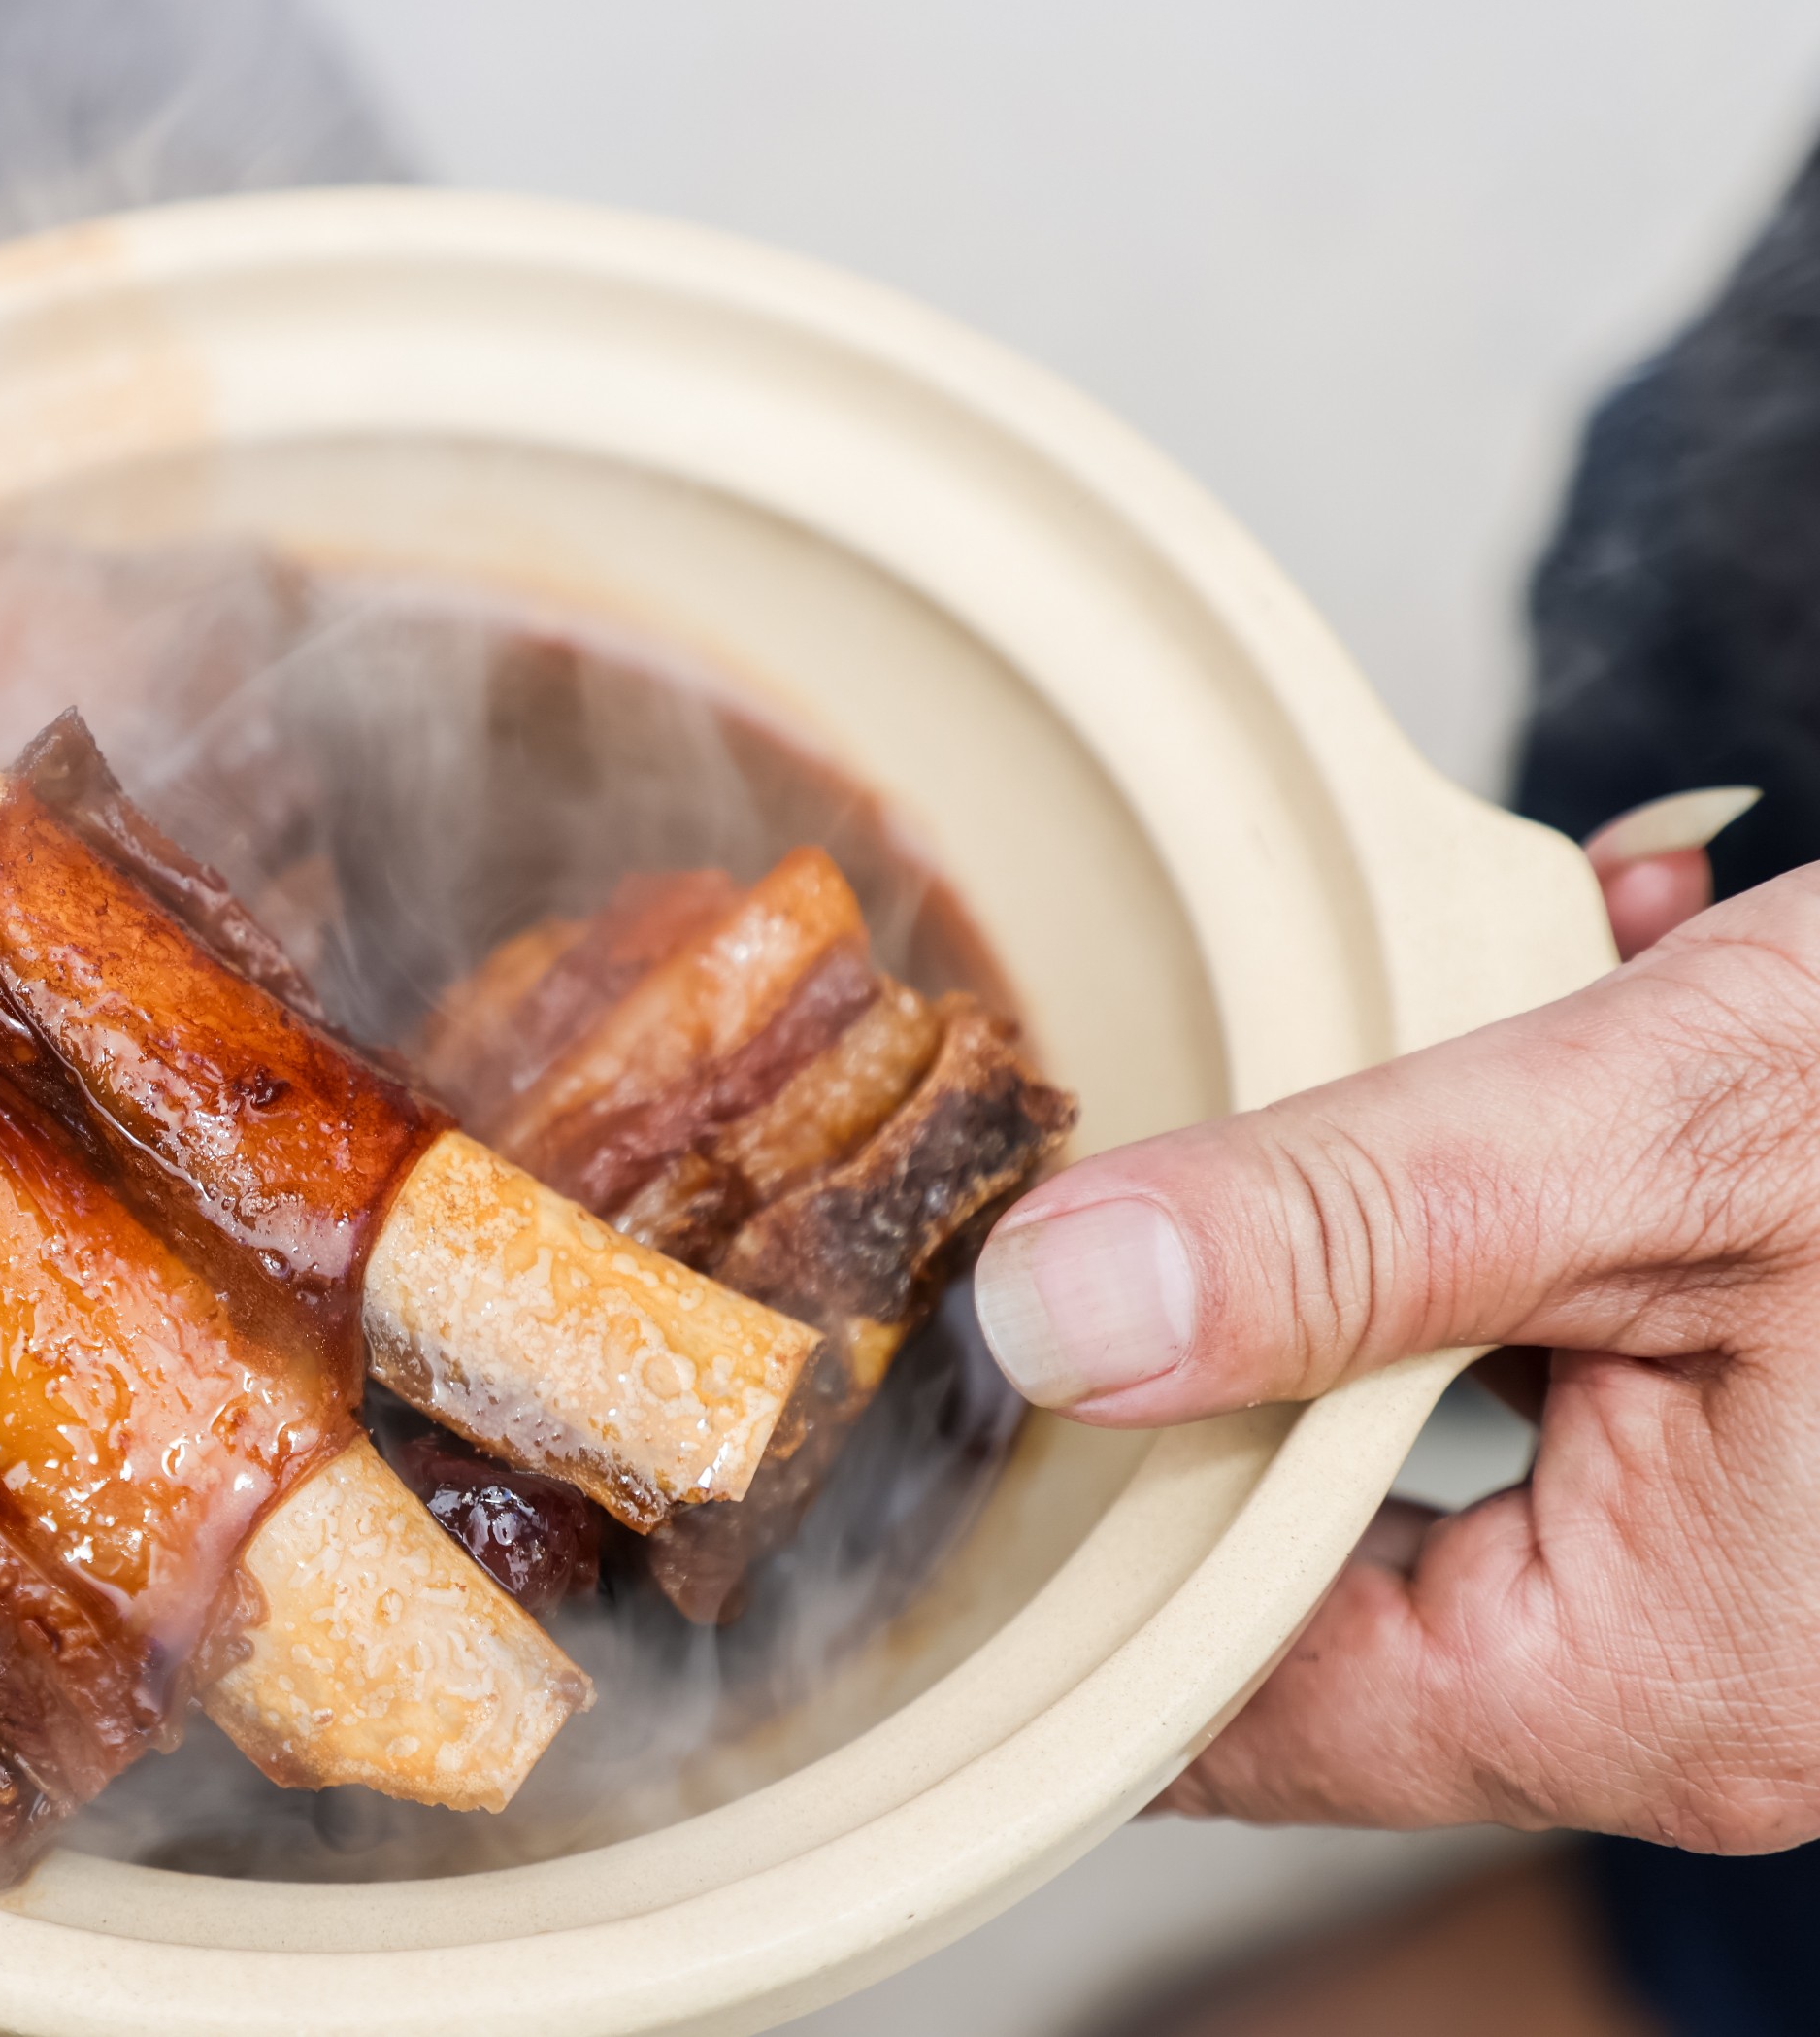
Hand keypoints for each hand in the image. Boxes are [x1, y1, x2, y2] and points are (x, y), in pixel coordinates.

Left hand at [971, 790, 1819, 1850]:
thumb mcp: (1673, 1136)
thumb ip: (1349, 1234)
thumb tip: (1057, 1320)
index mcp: (1667, 1681)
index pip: (1234, 1691)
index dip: (1076, 1532)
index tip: (957, 1387)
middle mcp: (1708, 1682)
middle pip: (1315, 1552)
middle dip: (1251, 1321)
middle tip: (1180, 1147)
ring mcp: (1751, 1591)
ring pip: (1432, 1427)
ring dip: (1399, 1221)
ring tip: (1448, 1028)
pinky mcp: (1779, 1481)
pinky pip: (1562, 1366)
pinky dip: (1526, 1204)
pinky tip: (1580, 1002)